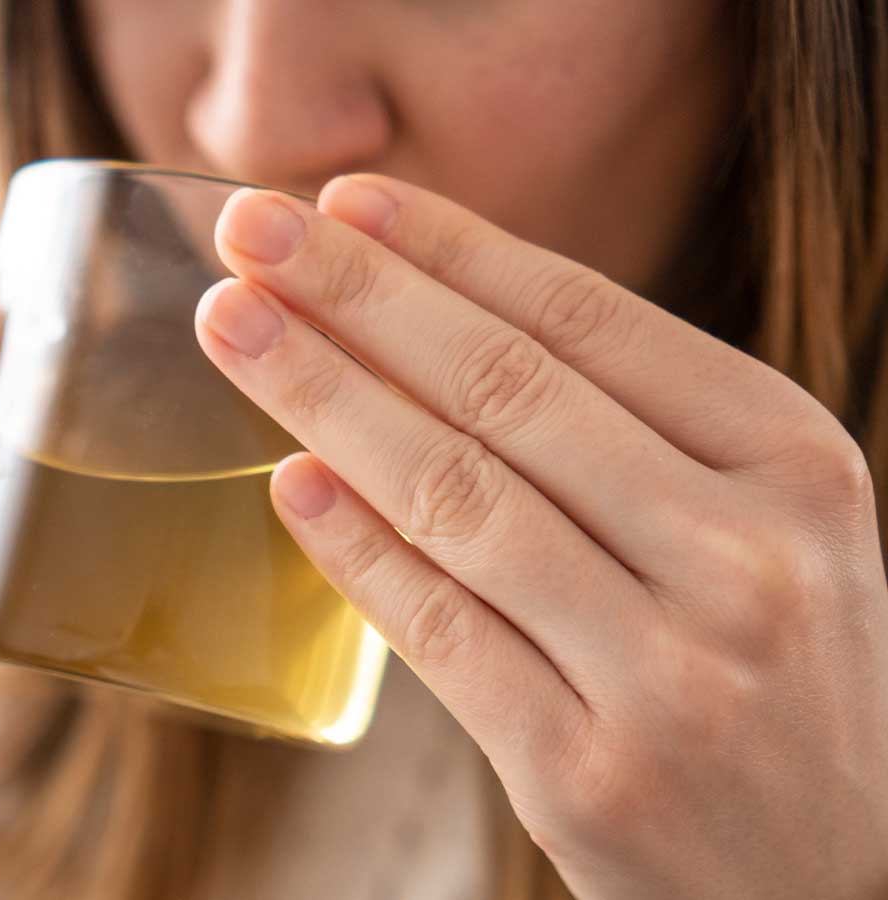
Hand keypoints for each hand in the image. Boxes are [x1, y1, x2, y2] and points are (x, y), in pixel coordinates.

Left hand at [194, 176, 887, 898]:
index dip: (449, 250)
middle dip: (359, 296)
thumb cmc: (773, 678)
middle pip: (505, 390)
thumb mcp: (762, 530)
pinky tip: (286, 483)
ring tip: (232, 327)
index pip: (588, 320)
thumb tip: (422, 325)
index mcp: (792, 463)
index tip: (343, 201)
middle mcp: (743, 555)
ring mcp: (667, 671)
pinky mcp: (586, 771)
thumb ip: (630, 436)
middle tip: (248, 232)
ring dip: (324, 397)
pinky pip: (438, 629)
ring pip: (456, 497)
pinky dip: (353, 549)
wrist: (837, 880)